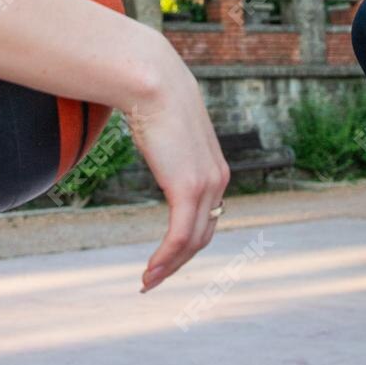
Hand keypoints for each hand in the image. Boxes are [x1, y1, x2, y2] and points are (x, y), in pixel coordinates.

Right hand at [122, 36, 231, 291]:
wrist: (154, 82)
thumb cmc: (155, 101)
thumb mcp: (168, 130)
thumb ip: (169, 143)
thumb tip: (155, 138)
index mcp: (215, 170)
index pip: (206, 218)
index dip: (187, 243)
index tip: (166, 259)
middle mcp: (218, 181)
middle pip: (202, 236)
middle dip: (178, 263)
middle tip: (154, 280)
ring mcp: (206, 186)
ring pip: (191, 242)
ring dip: (169, 266)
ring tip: (147, 282)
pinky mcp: (188, 188)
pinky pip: (178, 235)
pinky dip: (165, 258)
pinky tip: (150, 270)